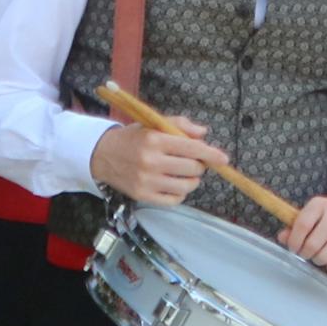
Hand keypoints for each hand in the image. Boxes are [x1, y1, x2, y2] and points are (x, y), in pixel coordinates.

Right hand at [94, 115, 224, 205]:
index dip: (211, 154)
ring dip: (191, 181)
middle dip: (198, 165)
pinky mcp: (142, 196)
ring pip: (186, 186)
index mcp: (155, 140)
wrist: (102, 154)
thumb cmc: (133, 138)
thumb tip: (203, 133)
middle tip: (191, 161)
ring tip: (183, 174)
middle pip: (192, 168)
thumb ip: (180, 125)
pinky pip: (174, 201)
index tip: (224, 159)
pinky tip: (174, 185)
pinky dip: (179, 194)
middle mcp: (151, 161)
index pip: (192, 148)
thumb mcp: (153, 124)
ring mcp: (146, 181)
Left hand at [282, 191, 326, 272]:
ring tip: (319, 256)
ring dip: (317, 260)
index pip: (302, 225)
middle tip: (306, 253)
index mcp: (321, 204)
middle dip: (305, 254)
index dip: (294, 241)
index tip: (293, 248)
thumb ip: (295, 226)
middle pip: (312, 244)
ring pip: (324, 256)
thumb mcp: (313, 214)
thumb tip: (282, 238)